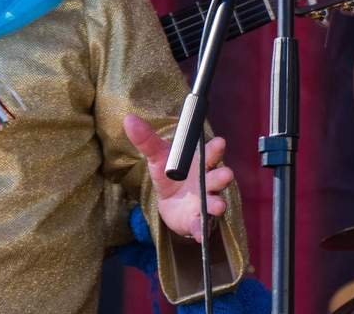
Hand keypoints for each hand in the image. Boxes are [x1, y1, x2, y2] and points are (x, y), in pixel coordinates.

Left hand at [123, 114, 233, 241]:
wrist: (169, 201)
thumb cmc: (169, 174)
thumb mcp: (157, 157)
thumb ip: (146, 140)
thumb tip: (129, 119)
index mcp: (201, 161)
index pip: (212, 152)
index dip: (216, 148)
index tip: (218, 143)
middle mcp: (208, 180)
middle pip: (219, 176)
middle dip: (222, 176)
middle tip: (225, 175)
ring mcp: (205, 200)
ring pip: (216, 200)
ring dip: (218, 203)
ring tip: (217, 206)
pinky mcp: (197, 219)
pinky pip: (202, 225)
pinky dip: (202, 230)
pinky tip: (200, 235)